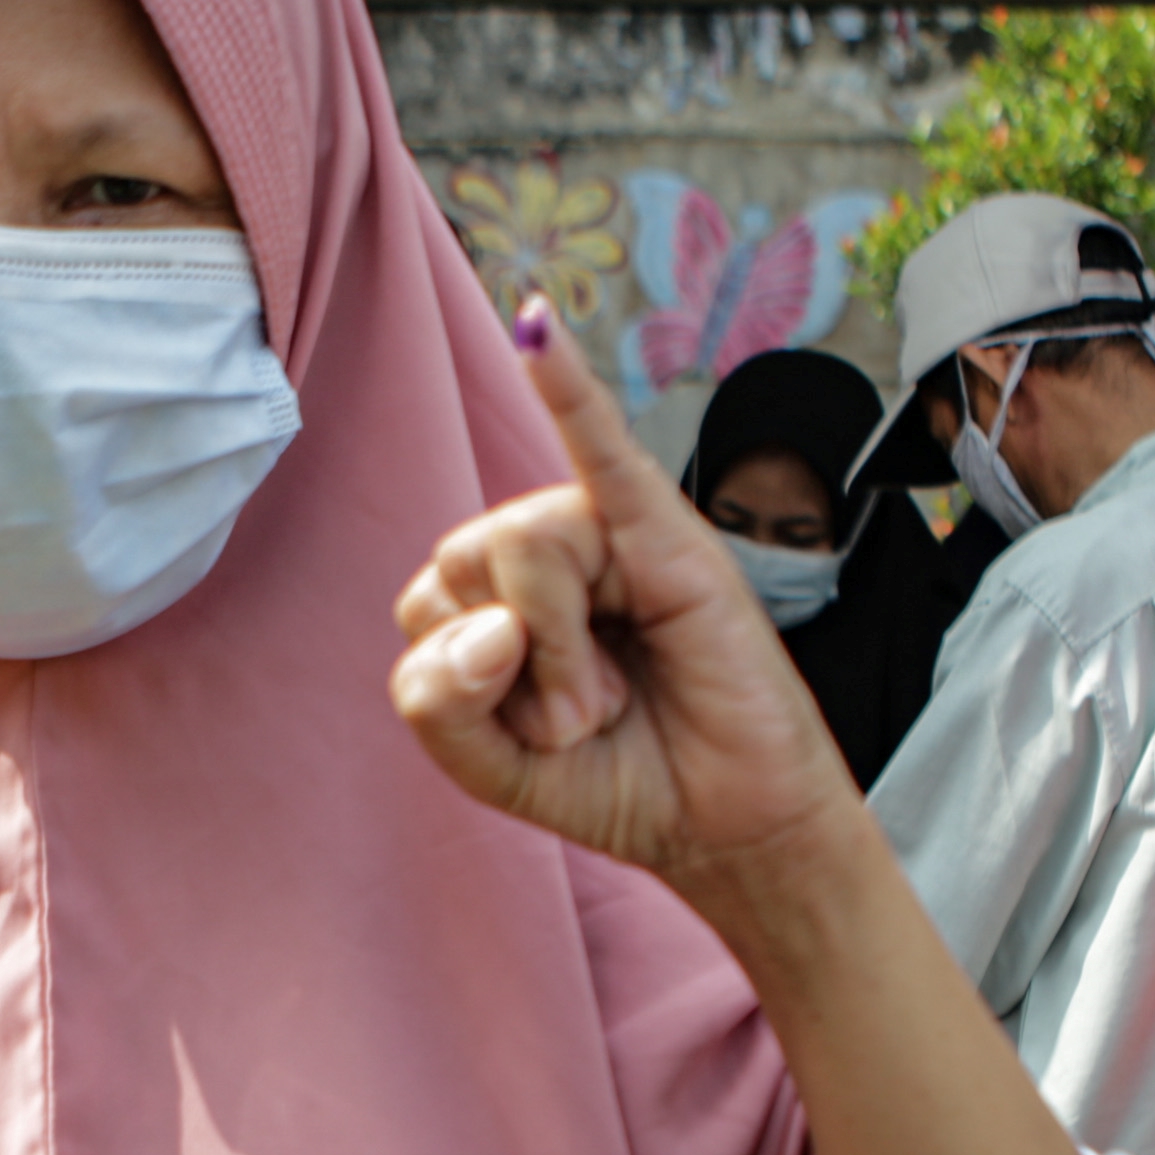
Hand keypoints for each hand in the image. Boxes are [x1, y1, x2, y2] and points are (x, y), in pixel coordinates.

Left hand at [392, 300, 857, 908]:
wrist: (729, 827)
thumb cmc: (620, 782)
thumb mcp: (490, 766)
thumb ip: (437, 703)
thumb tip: (484, 622)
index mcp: (497, 598)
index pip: (425, 602)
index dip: (461, 683)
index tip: (528, 732)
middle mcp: (549, 553)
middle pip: (463, 560)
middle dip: (511, 664)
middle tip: (584, 714)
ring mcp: (609, 535)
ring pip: (521, 542)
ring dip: (560, 652)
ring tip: (616, 694)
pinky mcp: (668, 532)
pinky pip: (602, 445)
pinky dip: (567, 385)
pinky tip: (539, 327)